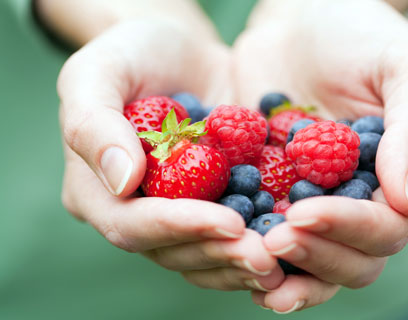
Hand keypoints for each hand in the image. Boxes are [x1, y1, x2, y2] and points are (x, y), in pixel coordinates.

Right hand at [59, 20, 283, 291]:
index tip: (228, 223)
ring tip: (282, 261)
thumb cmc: (132, 54)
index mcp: (96, 191)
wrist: (181, 52)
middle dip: (220, 253)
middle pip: (172, 251)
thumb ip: (95, 124)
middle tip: (266, 255)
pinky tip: (289, 247)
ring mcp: (176, 214)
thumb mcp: (98, 72)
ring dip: (242, 261)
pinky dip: (258, 244)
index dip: (179, 228)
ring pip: (204, 256)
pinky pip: (231, 238)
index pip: (132, 224)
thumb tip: (122, 181)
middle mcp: (136, 212)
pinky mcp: (212, 205)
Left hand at [232, 0, 407, 311]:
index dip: (348, 229)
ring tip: (249, 262)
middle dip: (314, 255)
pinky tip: (227, 254)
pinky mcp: (272, 193)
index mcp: (399, 179)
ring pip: (309, 261)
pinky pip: (265, 236)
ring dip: (283, 271)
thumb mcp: (406, 69)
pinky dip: (250, 253)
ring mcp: (314, 201)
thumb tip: (407, 202)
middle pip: (351, 260)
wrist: (299, 15)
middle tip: (273, 240)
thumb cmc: (359, 32)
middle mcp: (359, 200)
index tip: (305, 212)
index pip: (385, 229)